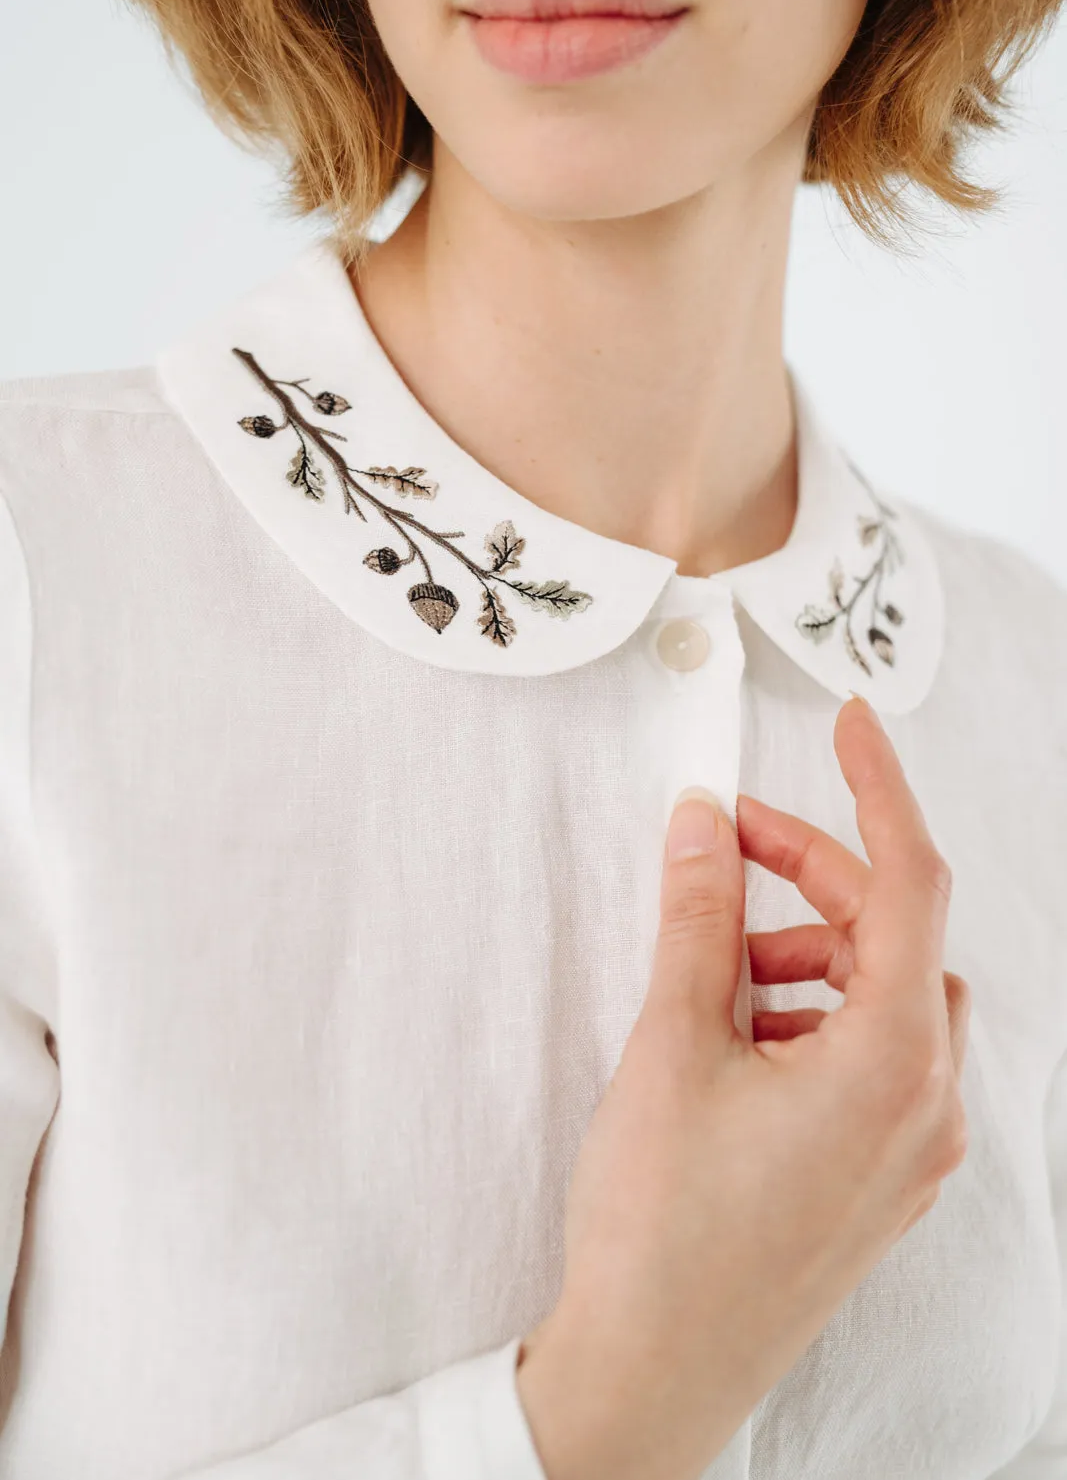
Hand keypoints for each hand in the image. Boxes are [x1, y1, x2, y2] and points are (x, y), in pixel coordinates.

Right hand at [516, 695, 969, 1479]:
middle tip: (727, 846)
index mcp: (889, 1063)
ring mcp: (909, 1153)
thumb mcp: (672, 1043)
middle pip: (895, 937)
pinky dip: (819, 1017)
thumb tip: (706, 823)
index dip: (878, 789)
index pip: (910, 881)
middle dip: (814, 879)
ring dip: (812, 954)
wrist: (651, 1370)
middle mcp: (924, 1108)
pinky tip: (741, 1035)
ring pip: (889, 1000)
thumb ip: (698, 916)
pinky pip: (876, 1061)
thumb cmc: (661, 1226)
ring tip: (718, 968)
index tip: (854, 725)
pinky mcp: (879, 1181)